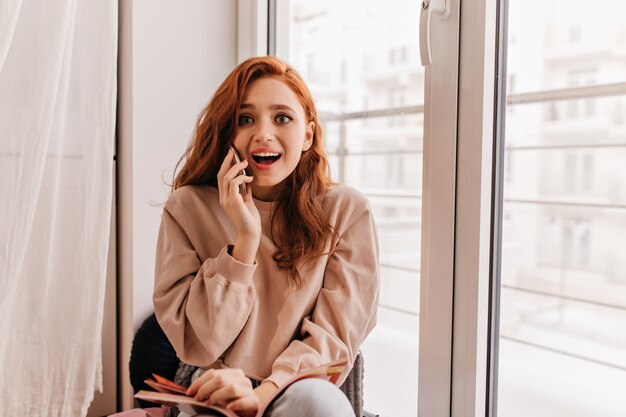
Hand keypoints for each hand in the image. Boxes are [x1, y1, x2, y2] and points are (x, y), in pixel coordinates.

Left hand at [187, 368, 259, 416]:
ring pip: (231, 388)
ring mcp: (249, 391)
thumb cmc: (232, 402)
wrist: (249, 411)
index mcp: (235, 374)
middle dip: (205, 389)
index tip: (189, 392)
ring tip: (208, 404)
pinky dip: (236, 404)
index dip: (199, 382)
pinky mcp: (255, 402)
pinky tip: (228, 408)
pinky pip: (245, 401)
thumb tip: (193, 389)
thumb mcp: (221, 392)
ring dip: (216, 396)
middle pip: (221, 379)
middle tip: (197, 398)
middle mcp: (243, 379)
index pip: (214, 373)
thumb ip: (212, 387)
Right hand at [217, 148, 260, 262]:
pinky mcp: (233, 202)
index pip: (221, 178)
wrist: (250, 234)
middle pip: (220, 174)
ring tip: (245, 162)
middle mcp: (223, 198)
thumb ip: (245, 192)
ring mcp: (226, 200)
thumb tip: (247, 181)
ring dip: (236, 167)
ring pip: (226, 177)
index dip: (225, 165)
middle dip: (227, 161)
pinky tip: (249, 178)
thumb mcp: (247, 202)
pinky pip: (233, 183)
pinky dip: (241, 177)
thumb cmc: (249, 220)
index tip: (232, 155)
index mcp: (225, 197)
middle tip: (233, 150)